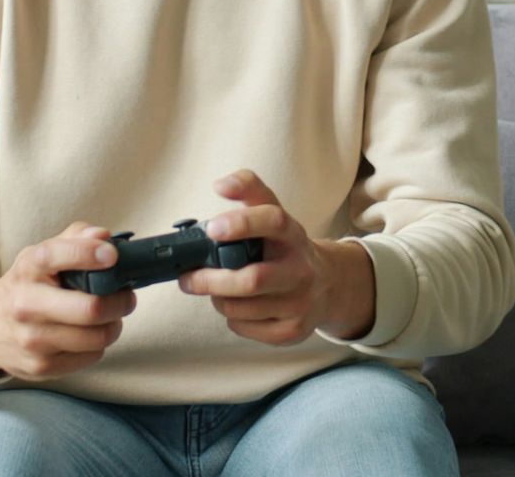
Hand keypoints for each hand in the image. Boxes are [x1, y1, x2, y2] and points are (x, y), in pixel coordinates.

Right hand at [0, 222, 137, 380]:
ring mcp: (32, 340)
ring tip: (111, 317)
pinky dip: (98, 345)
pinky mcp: (40, 366)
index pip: (56, 255)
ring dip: (114, 326)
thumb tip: (103, 236)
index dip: (89, 253)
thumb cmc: (26, 286)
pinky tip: (89, 335)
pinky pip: (90, 357)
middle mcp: (26, 305)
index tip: (112, 255)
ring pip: (96, 337)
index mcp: (28, 269)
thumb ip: (74, 239)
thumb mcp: (40, 256)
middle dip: (120, 302)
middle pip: (90, 309)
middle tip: (127, 297)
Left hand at [180, 169, 375, 344]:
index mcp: (292, 234)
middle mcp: (301, 269)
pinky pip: (244, 328)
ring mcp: (300, 303)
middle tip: (188, 278)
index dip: (242, 223)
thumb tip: (221, 184)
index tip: (212, 228)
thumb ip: (248, 189)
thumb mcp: (273, 212)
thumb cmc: (284, 246)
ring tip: (218, 289)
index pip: (273, 221)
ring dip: (218, 299)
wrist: (327, 284)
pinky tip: (238, 307)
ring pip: (240, 309)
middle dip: (210, 281)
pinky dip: (231, 318)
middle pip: (251, 280)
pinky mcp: (293, 331)